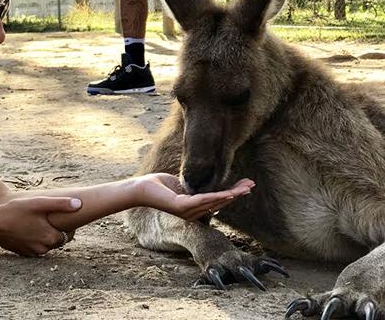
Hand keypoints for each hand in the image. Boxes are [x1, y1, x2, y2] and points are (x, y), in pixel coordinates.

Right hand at [0, 196, 80, 256]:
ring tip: (39, 222)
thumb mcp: (38, 203)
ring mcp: (32, 252)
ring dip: (45, 236)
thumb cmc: (15, 211)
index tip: (64, 217)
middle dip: (56, 231)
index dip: (68, 226)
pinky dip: (35, 240)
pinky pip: (35, 247)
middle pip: (57, 240)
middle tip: (51, 218)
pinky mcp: (23, 253)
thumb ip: (60, 204)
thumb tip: (79, 204)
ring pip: (46, 244)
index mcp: (50, 238)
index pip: (68, 235)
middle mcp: (43, 249)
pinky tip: (29, 228)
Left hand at [133, 173, 253, 220]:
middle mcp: (193, 213)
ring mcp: (188, 212)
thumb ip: (195, 186)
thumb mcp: (181, 184)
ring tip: (246, 188)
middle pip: (220, 202)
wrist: (141, 188)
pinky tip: (229, 192)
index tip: (246, 185)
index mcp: (194, 208)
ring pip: (214, 202)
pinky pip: (203, 200)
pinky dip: (217, 196)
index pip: (217, 201)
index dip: (232, 193)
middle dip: (237, 193)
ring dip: (232, 194)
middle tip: (252, 185)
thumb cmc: (159, 185)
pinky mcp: (182, 207)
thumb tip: (206, 181)